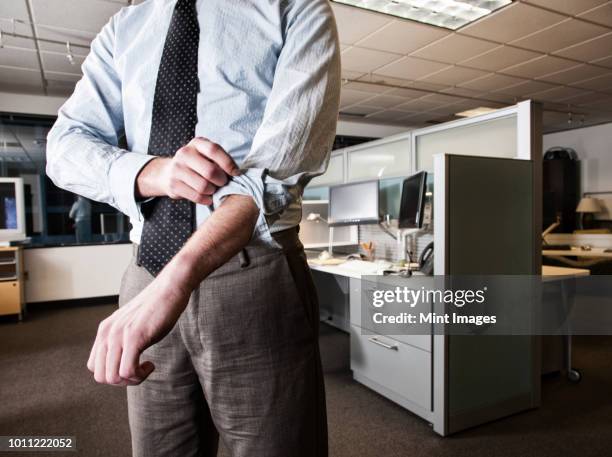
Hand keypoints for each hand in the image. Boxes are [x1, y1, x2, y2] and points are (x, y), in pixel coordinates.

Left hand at [87, 267, 190, 385]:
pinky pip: (128, 371)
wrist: (170, 288)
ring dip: (132, 380)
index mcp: (104, 330)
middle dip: (122, 382)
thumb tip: (122, 363)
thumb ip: (122, 339)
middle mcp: (107, 333)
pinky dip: (140, 375)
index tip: (132, 366)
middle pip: (101, 376)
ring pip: (113, 377)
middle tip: (140, 371)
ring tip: (146, 368)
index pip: (94, 367)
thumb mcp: (132, 325)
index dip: (113, 373)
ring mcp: (119, 335)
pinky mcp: (134, 337)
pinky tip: (151, 364)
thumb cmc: (157, 308)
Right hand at [136, 137, 239, 204]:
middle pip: (210, 171)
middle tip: (223, 183)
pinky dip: (206, 199)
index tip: (236, 173)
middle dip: (221, 180)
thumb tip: (236, 173)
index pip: (214, 150)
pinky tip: (207, 197)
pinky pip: (196, 196)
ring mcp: (177, 169)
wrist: (169, 173)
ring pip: (203, 186)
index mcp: (197, 143)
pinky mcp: (173, 184)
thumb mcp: (207, 156)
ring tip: (213, 189)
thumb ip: (220, 161)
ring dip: (213, 191)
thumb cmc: (197, 165)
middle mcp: (185, 153)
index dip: (228, 163)